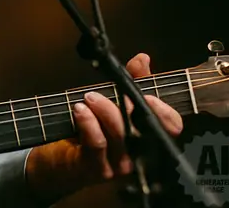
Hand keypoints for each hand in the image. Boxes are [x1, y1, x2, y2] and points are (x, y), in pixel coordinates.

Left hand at [25, 53, 183, 202]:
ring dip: (103, 110)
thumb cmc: (88, 125)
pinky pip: (98, 144)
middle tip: (99, 92)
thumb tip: (142, 59)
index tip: (149, 96)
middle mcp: (138, 153)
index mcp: (147, 134)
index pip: (171, 126)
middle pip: (143, 128)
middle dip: (123, 105)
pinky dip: (88, 123)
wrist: (57, 152)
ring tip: (88, 98)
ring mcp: (119, 164)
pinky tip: (79, 110)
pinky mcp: (97, 169)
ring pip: (120, 135)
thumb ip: (131, 78)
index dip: (165, 112)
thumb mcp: (111, 97)